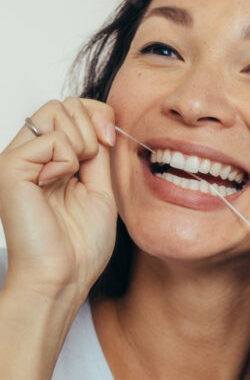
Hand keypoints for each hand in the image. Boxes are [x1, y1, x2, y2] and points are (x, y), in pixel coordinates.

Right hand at [0, 97, 116, 301]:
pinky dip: (67, 160)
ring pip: (55, 110)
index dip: (97, 114)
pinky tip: (57, 183)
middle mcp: (29, 156)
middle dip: (90, 126)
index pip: (71, 109)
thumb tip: (103, 119)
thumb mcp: (101, 189)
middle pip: (63, 103)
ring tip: (73, 177)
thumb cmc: (80, 245)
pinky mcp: (10, 168)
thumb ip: (99, 154)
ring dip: (81, 143)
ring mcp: (17, 159)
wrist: (64, 276)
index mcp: (50, 160)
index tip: (109, 140)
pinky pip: (51, 138)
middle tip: (90, 165)